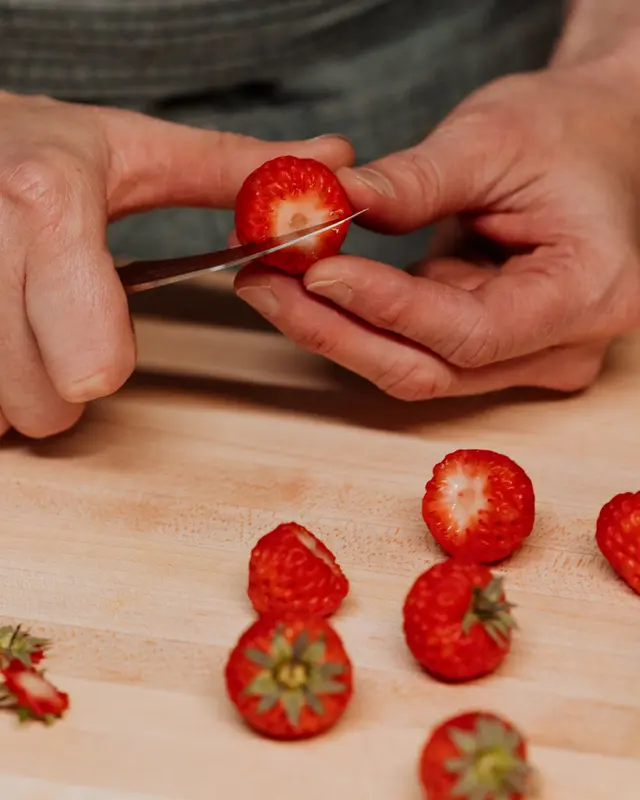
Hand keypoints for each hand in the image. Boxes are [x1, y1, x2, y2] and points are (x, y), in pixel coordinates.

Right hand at [0, 91, 352, 437]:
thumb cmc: (41, 147)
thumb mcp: (138, 149)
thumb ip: (239, 169)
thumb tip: (331, 163)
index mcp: (50, 201)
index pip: (87, 348)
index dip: (104, 357)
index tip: (102, 338)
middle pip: (43, 402)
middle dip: (66, 384)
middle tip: (64, 331)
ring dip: (22, 386)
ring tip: (28, 326)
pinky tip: (1, 333)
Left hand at [235, 58, 639, 400]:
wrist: (597, 143)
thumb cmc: (568, 133)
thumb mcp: (495, 138)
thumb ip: (416, 181)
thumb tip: (330, 206)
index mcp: (587, 293)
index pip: (472, 331)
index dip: (387, 307)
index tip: (317, 269)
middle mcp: (560, 347)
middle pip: (432, 368)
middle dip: (339, 330)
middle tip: (264, 281)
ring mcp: (524, 357)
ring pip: (413, 367)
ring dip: (336, 329)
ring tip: (271, 279)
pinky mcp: (489, 350)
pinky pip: (412, 349)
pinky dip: (357, 320)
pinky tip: (308, 286)